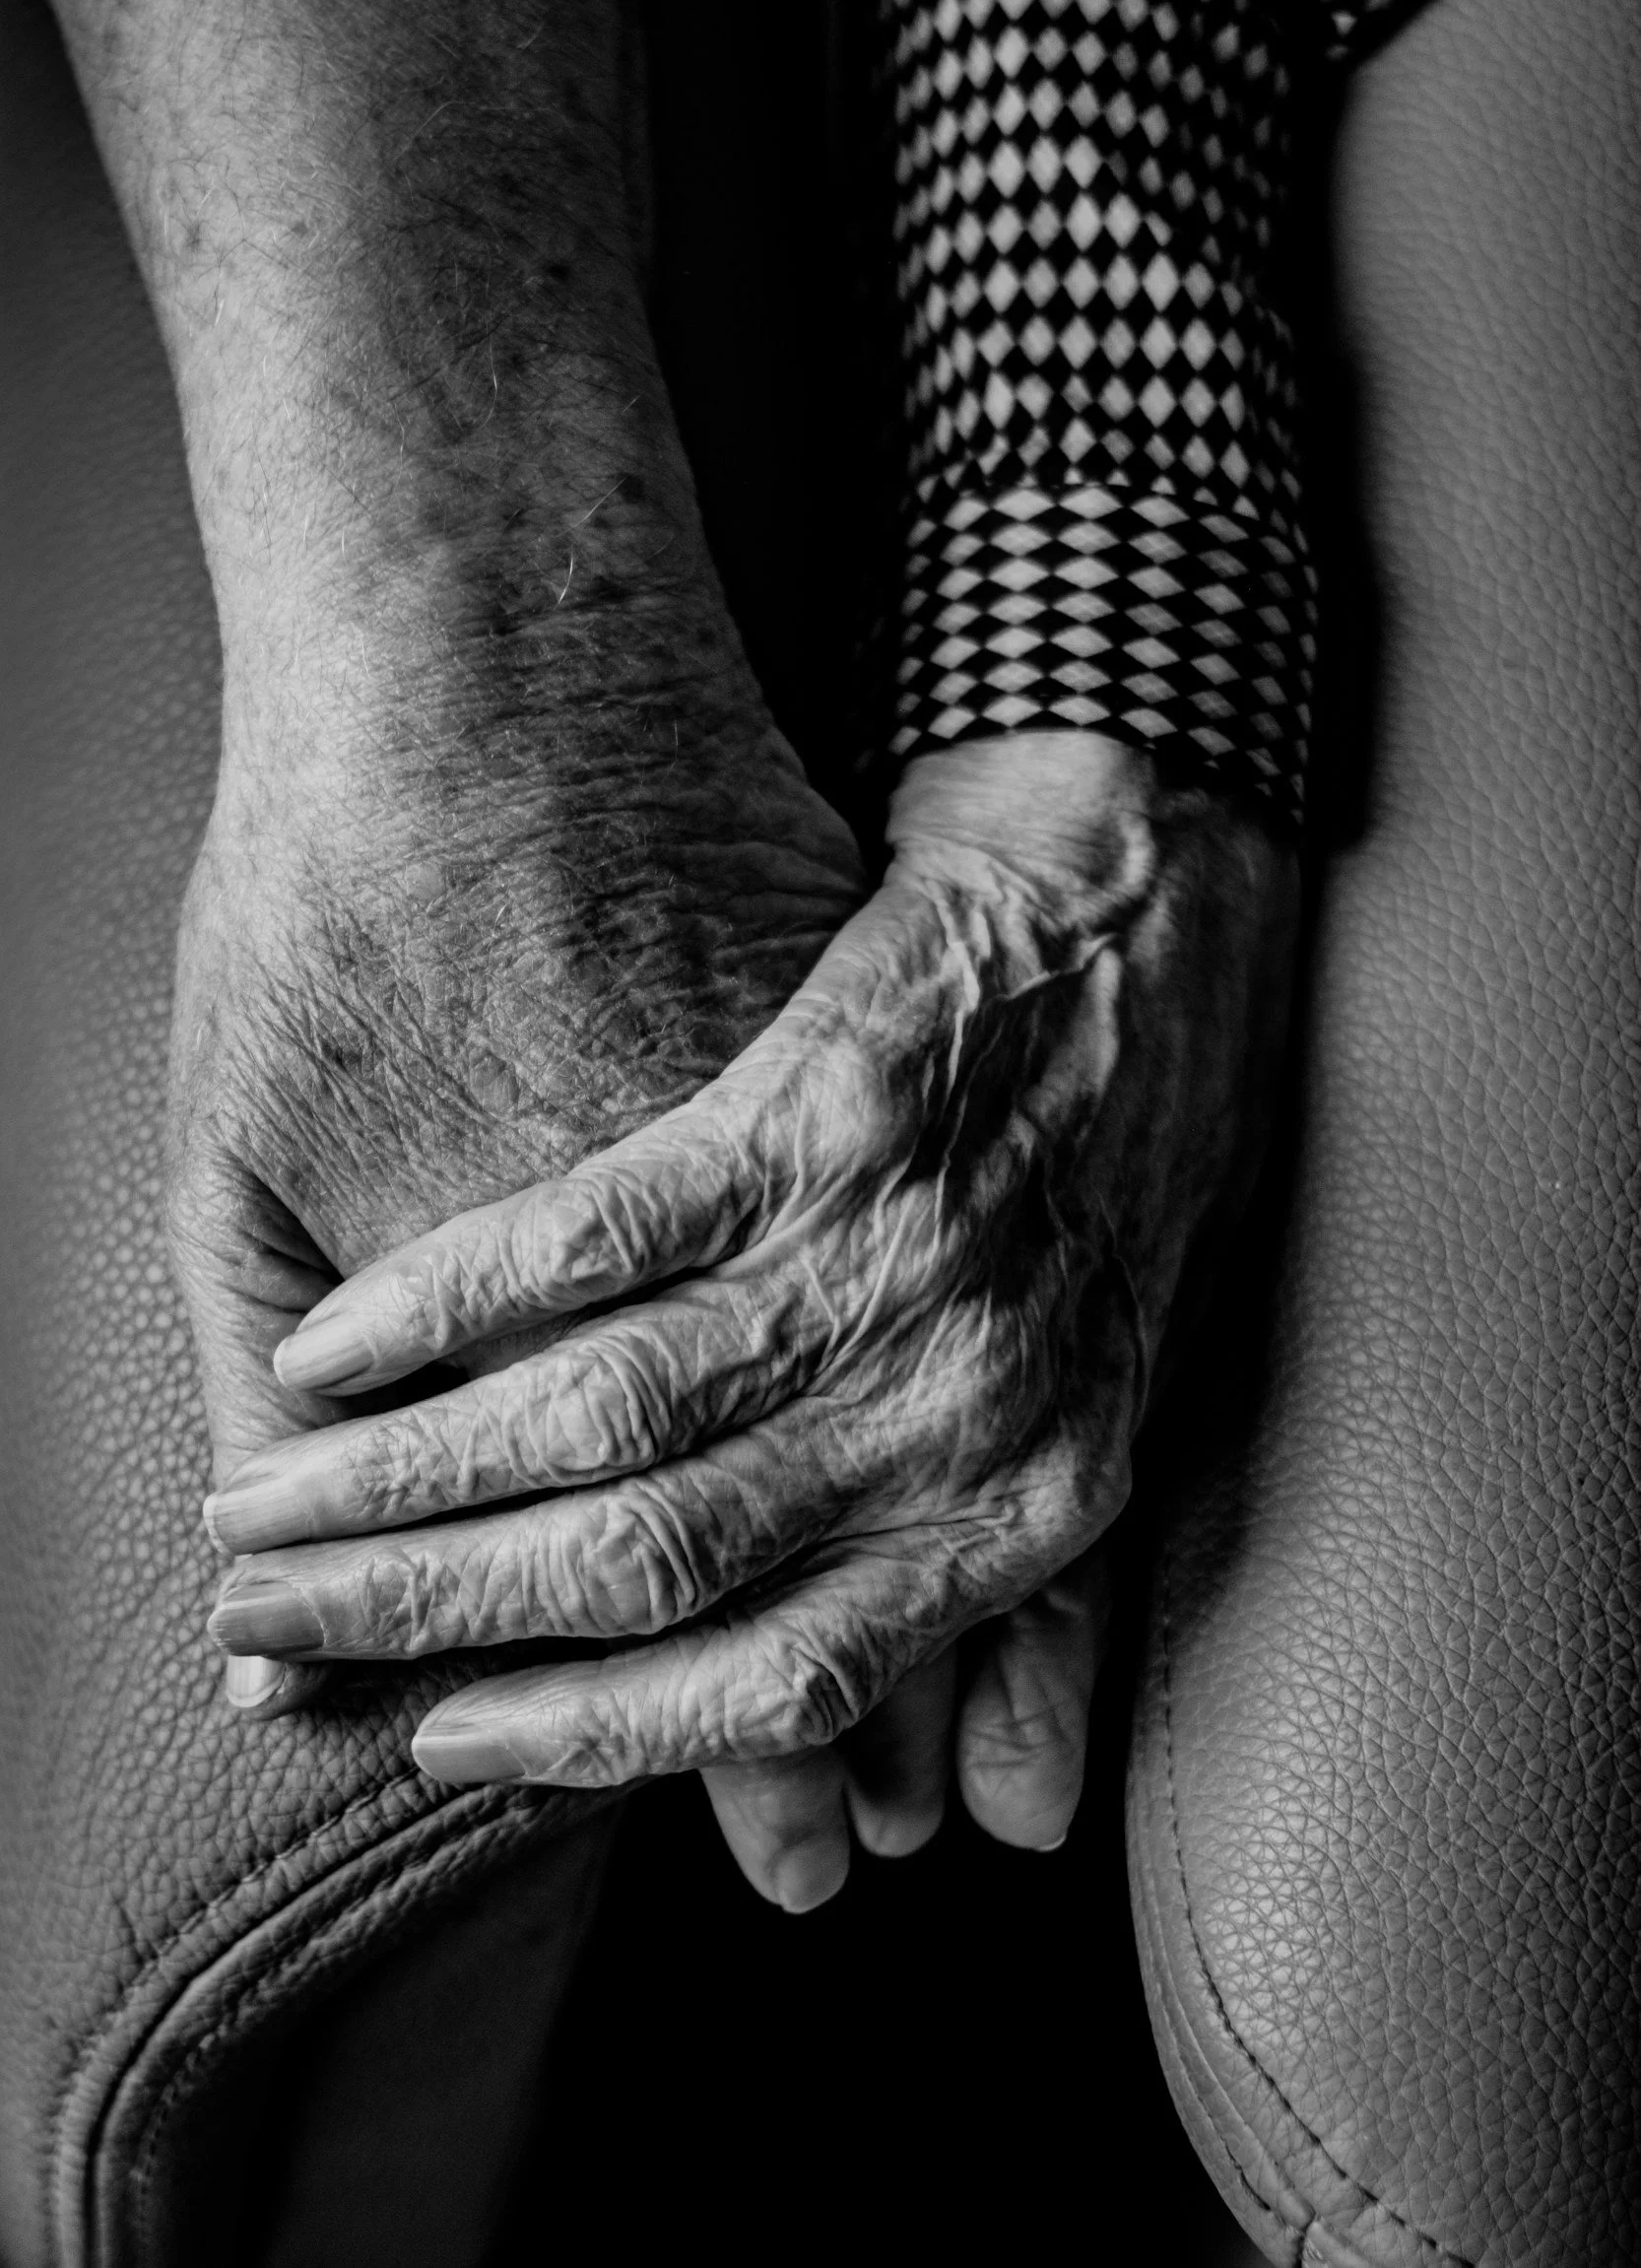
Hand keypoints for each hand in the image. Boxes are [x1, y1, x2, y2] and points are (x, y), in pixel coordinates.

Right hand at [204, 735, 1297, 1891]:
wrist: (1147, 928)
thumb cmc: (1123, 1184)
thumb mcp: (1117, 1427)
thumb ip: (1045, 1634)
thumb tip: (986, 1842)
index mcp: (1013, 1509)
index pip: (772, 1679)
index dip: (595, 1738)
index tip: (443, 1748)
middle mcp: (938, 1406)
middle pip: (639, 1559)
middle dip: (425, 1616)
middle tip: (267, 1631)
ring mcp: (870, 1255)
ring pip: (592, 1412)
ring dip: (399, 1477)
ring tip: (255, 1508)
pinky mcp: (811, 1106)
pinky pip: (593, 1235)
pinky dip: (445, 1296)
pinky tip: (328, 1343)